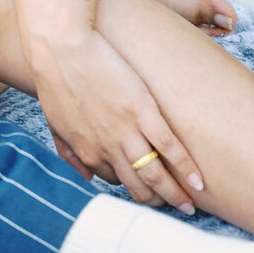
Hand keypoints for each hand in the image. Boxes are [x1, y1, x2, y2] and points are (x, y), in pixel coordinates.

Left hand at [27, 28, 204, 209]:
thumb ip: (69, 152)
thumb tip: (85, 177)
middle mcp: (108, 149)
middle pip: (138, 186)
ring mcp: (127, 132)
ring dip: (174, 194)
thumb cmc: (55, 78)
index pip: (113, 180)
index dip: (130, 185)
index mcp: (87, 151)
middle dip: (156, 200)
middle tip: (172, 205)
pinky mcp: (144, 113)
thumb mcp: (55, 122)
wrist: (61, 47)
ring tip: (189, 204)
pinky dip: (186, 167)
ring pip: (156, 175)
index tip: (143, 186)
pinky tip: (199, 181)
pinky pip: (170, 148)